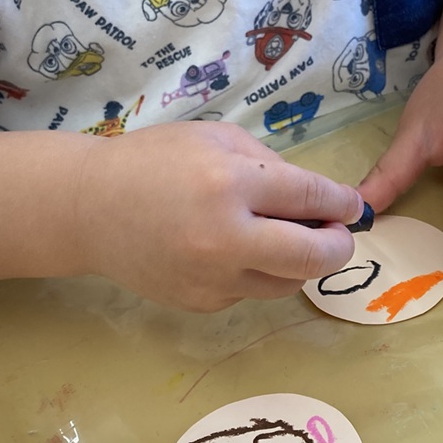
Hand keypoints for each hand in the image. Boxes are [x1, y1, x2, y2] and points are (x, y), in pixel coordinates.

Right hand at [77, 121, 364, 310]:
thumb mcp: (215, 139)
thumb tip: (322, 199)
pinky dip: (256, 271)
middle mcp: (225, 237)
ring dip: (299, 262)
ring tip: (282, 236)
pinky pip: (250, 290)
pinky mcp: (201, 303)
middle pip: (314, 257)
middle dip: (339, 245)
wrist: (89, 208)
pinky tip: (233, 249)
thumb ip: (271, 166)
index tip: (353, 205)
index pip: (311, 199)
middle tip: (339, 234)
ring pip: (288, 283)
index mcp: (230, 184)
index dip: (342, 203)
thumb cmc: (154, 160)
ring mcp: (212, 278)